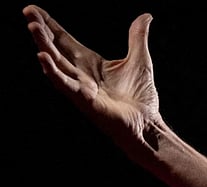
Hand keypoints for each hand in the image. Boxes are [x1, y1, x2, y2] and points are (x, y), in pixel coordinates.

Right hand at [23, 5, 160, 151]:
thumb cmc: (141, 97)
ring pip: (57, 64)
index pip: (64, 40)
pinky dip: (54, 72)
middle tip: (27, 12)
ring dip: (44, 46)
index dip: (50, 25)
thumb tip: (146, 16)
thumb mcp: (140, 60)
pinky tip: (43, 58)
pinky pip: (66, 85)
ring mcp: (81, 88)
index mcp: (89, 63)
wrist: (147, 123)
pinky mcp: (86, 101)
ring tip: (33, 28)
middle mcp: (80, 74)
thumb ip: (138, 37)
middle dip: (41, 31)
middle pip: (56, 49)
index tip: (34, 10)